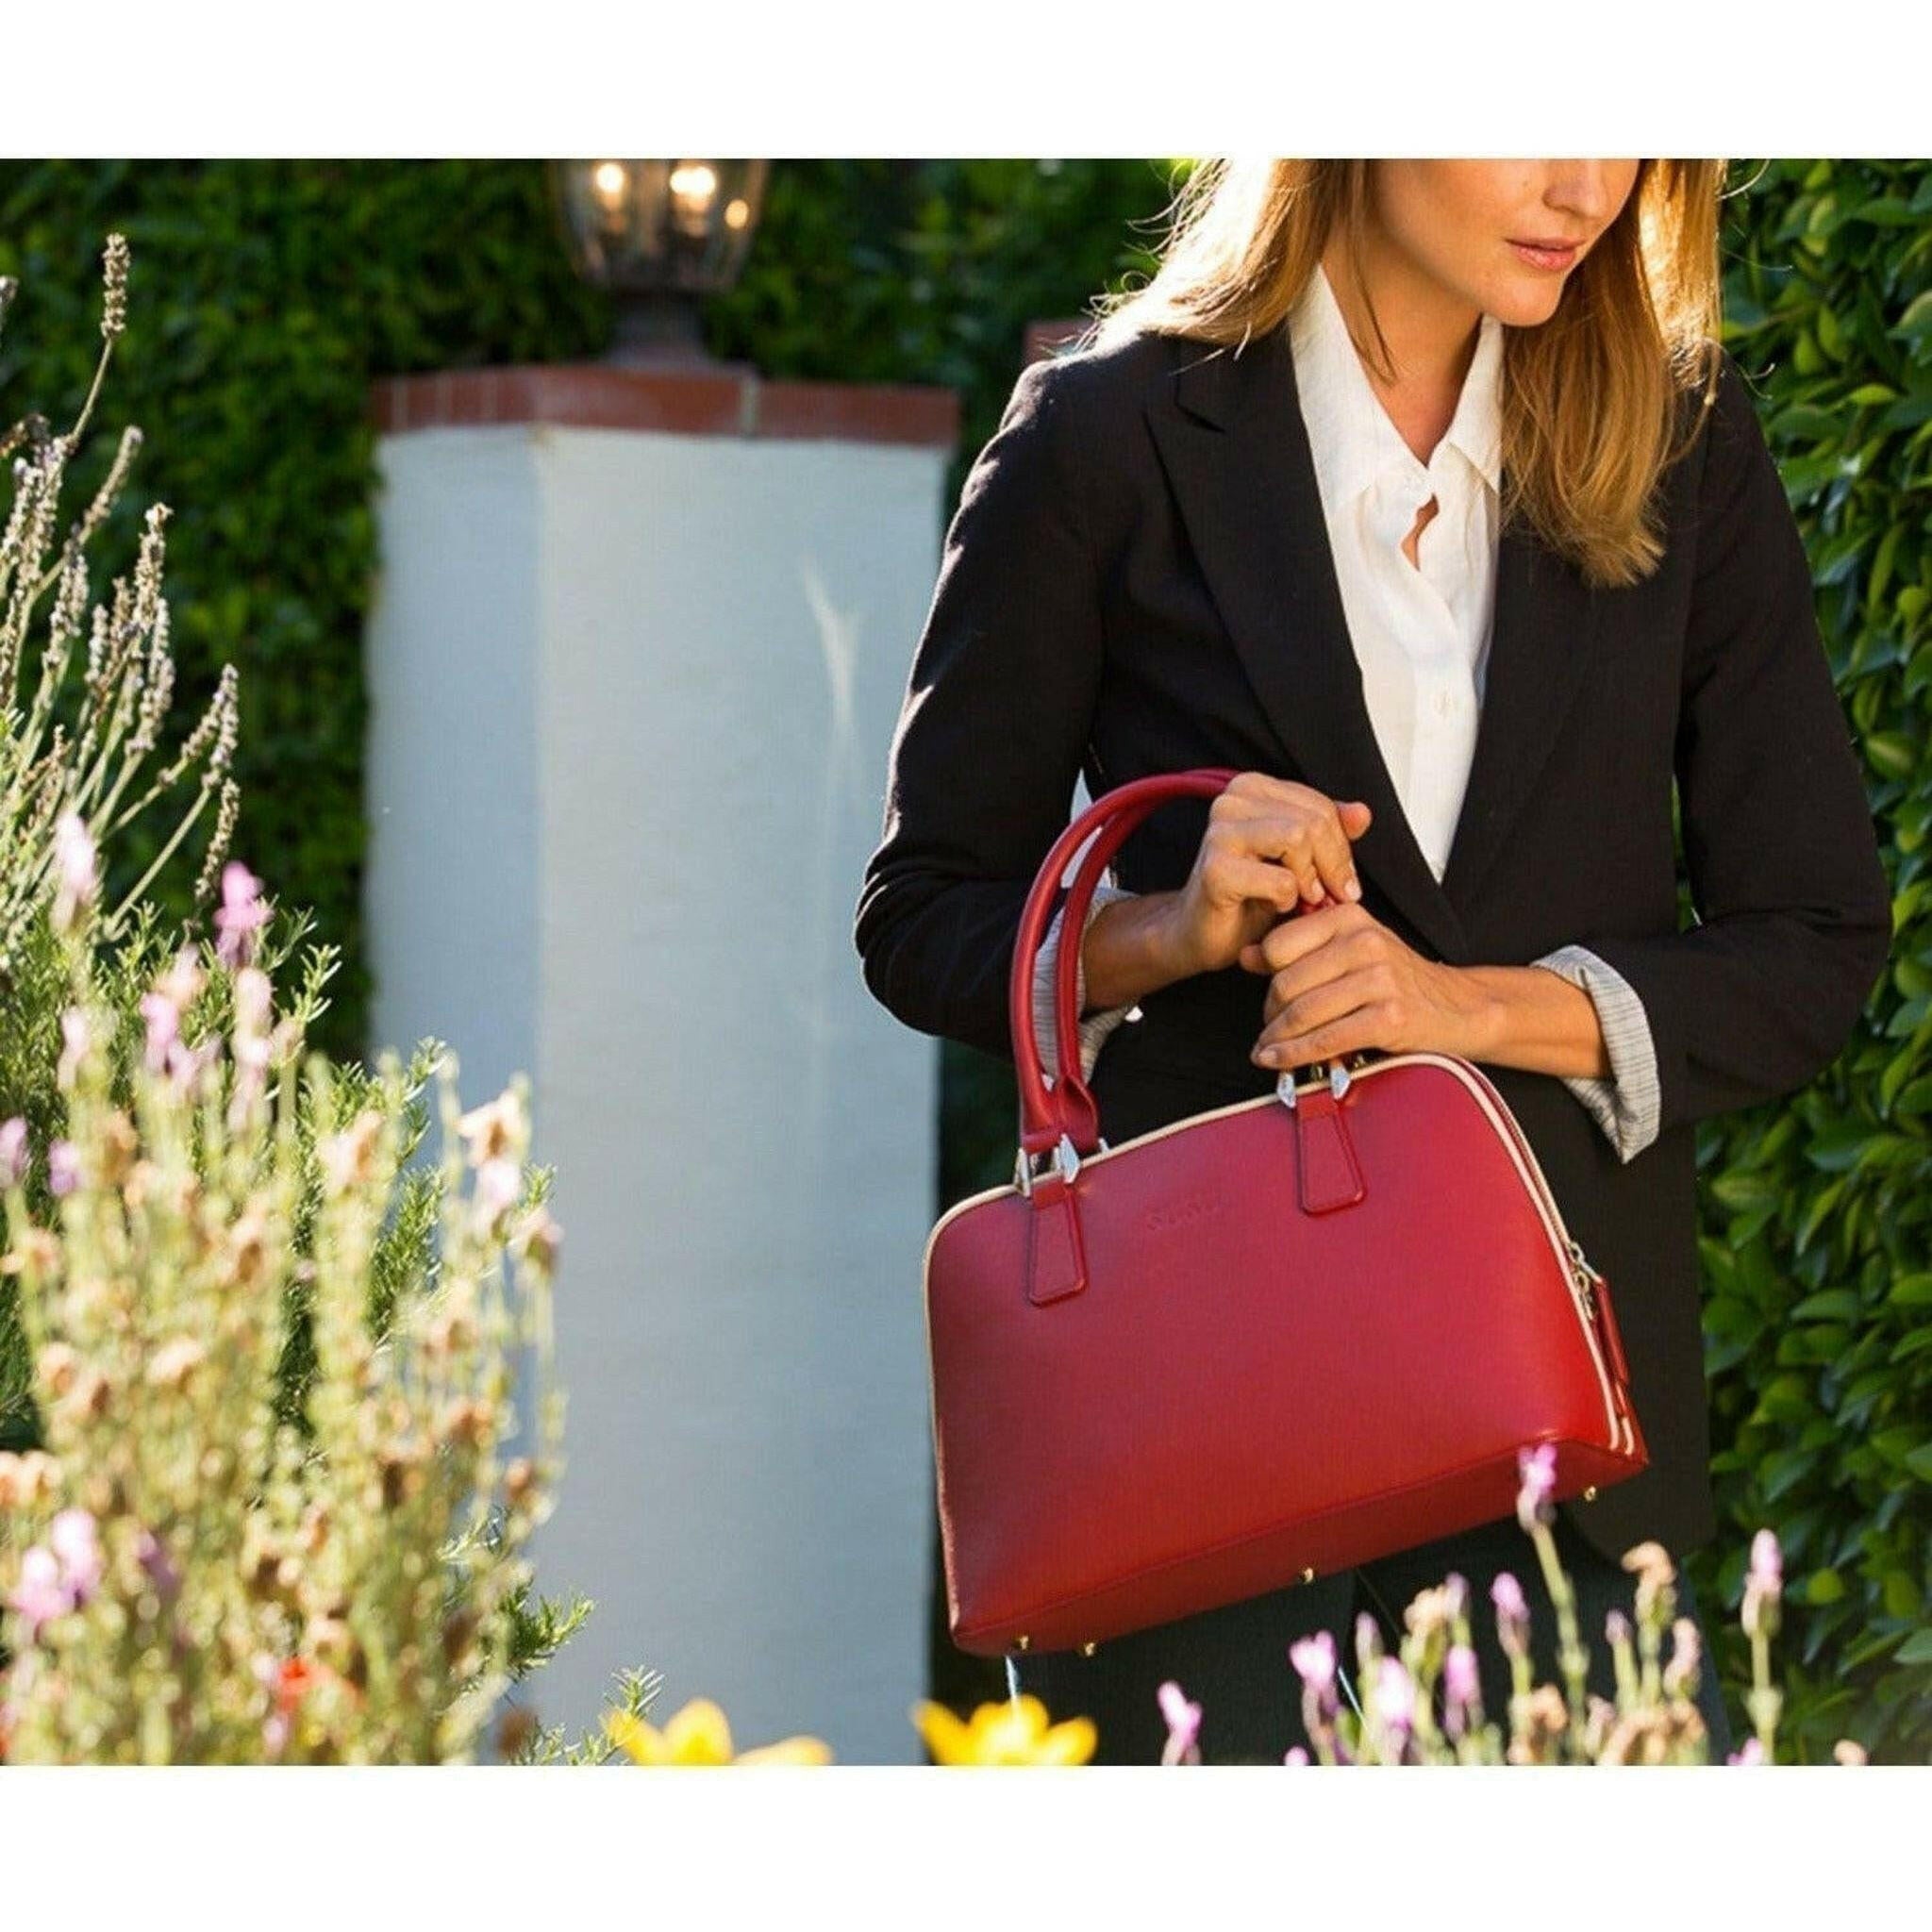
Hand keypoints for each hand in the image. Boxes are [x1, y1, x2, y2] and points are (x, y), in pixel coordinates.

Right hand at [1161, 772, 1373, 979]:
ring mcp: (1220, 834)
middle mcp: (1231, 801)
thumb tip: (1363, 813)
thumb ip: (1330, 832)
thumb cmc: (1250, 894)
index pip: (1320, 806)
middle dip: (1332, 865)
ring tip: (1305, 900)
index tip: (1342, 879)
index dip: (1341, 846)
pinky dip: (1289, 900)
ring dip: (1310, 880)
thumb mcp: (1300, 857)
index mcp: (1251, 788)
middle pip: (1313, 821)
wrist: (1205, 932)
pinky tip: (1277, 907)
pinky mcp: (1216, 871)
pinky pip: (1281, 880)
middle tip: (1330, 895)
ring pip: (1298, 839)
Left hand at [1243, 900, 1496, 1070]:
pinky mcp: (1389, 1016)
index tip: (1265, 998)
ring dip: (1276, 1040)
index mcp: (1348, 917)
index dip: (1263, 978)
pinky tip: (1279, 1061)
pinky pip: (1325, 1039)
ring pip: (1302, 1013)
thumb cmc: (1397, 980)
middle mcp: (1364, 942)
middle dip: (1269, 1015)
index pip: (1278, 946)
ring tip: (1266, 1052)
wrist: (1458, 1007)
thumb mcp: (1349, 950)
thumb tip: (1244, 955)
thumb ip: (1298, 949)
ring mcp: (1379, 978)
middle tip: (1267, 1032)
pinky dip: (1295, 1056)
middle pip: (1286, 983)